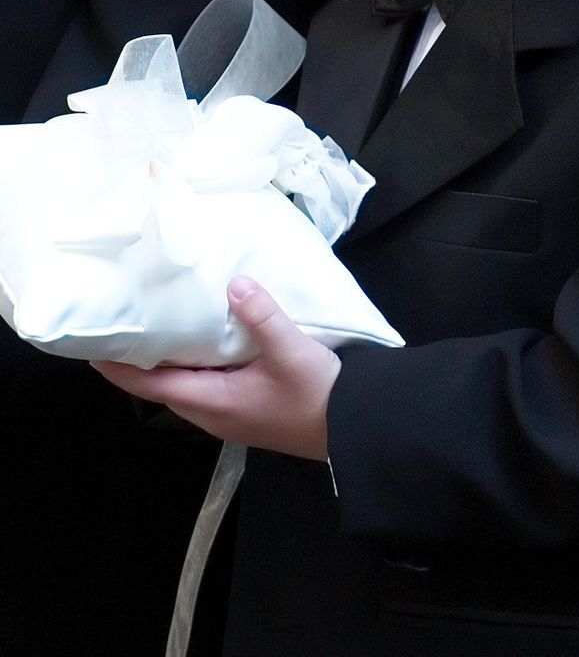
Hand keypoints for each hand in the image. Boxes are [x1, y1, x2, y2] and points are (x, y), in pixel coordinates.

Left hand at [92, 276, 340, 460]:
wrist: (354, 428)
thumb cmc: (317, 394)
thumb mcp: (291, 351)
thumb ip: (262, 315)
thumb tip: (233, 282)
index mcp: (212, 402)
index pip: (150, 385)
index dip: (119, 367)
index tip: (93, 345)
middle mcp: (212, 414)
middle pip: (160, 386)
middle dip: (137, 360)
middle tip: (123, 321)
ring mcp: (229, 415)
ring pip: (183, 385)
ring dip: (165, 361)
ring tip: (155, 324)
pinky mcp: (245, 409)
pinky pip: (204, 384)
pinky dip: (191, 362)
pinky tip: (201, 339)